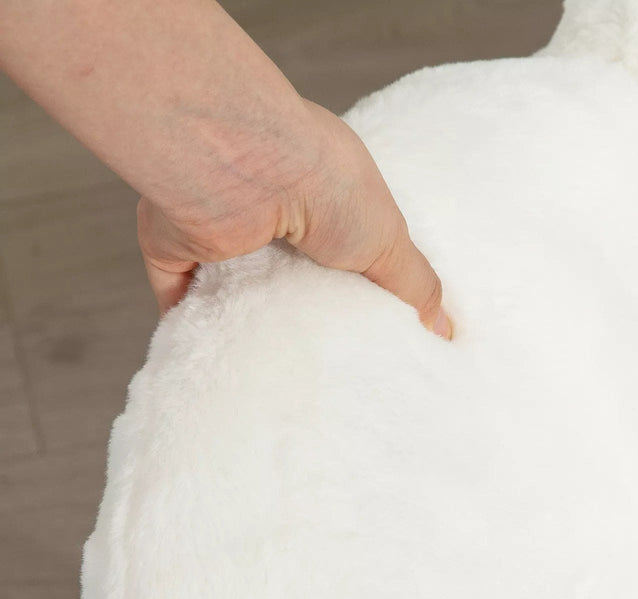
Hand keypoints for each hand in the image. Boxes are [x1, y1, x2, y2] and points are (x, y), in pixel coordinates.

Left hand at [137, 99, 451, 338]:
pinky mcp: (174, 249)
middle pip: (285, 276)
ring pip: (231, 290)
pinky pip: (177, 297)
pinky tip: (209, 361)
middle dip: (299, 314)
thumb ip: (414, 285)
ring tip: (270, 372)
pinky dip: (188, 326)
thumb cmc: (324, 186)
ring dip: (247, 322)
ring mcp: (220, 231)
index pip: (336, 252)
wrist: (241, 166)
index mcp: (318, 199)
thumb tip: (442, 331)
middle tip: (319, 365)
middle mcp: (267, 212)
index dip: (349, 289)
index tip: (363, 334)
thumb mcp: (389, 240)